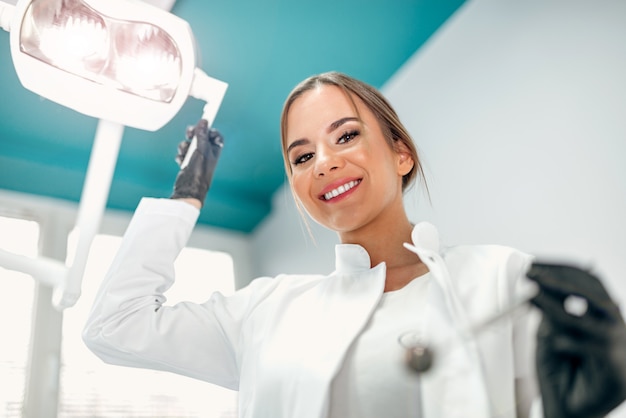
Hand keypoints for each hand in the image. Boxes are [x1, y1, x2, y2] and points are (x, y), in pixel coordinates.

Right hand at [171, 119, 223, 205]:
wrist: (189, 187)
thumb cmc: (199, 171)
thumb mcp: (201, 149)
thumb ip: (202, 134)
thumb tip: (204, 121)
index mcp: (215, 149)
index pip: (215, 134)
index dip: (209, 129)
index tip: (202, 124)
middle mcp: (207, 153)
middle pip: (200, 136)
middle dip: (193, 134)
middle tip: (189, 132)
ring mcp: (197, 157)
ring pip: (190, 144)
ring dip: (184, 146)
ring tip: (184, 153)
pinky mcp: (188, 162)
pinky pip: (183, 152)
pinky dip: (181, 155)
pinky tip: (181, 160)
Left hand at [527, 262, 625, 417]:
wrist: (567, 411)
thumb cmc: (560, 373)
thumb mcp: (549, 335)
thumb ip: (549, 312)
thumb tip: (538, 283)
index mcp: (601, 315)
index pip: (588, 281)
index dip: (561, 269)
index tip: (533, 265)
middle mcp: (615, 326)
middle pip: (594, 291)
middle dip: (559, 279)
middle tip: (532, 274)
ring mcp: (620, 346)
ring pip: (591, 315)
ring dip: (558, 304)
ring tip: (531, 296)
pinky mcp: (618, 369)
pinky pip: (594, 347)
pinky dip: (570, 342)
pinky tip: (554, 343)